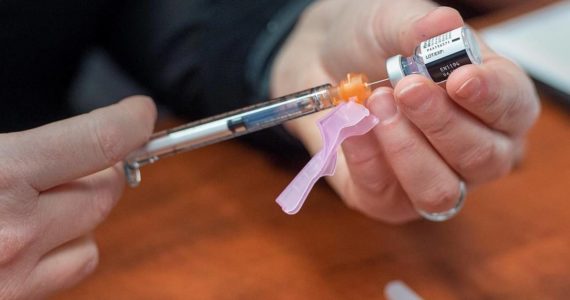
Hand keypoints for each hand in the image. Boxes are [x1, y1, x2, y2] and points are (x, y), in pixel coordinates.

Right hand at [0, 96, 155, 297]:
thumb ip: (23, 146)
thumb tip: (81, 140)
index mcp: (3, 173)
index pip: (101, 139)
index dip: (131, 122)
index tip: (139, 114)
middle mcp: (16, 230)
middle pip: (106, 191)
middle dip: (103, 169)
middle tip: (79, 160)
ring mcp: (16, 275)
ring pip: (93, 237)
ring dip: (82, 215)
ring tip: (41, 203)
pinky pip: (70, 270)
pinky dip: (64, 250)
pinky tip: (32, 237)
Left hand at [271, 0, 538, 222]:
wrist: (326, 65)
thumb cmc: (374, 44)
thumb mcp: (393, 22)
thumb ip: (418, 27)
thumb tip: (443, 24)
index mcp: (495, 100)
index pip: (513, 108)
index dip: (490, 98)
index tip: (459, 80)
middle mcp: (476, 149)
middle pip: (481, 158)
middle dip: (439, 123)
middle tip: (403, 88)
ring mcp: (436, 180)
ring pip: (439, 191)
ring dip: (404, 148)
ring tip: (374, 104)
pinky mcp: (390, 201)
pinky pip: (386, 197)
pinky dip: (365, 159)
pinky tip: (352, 128)